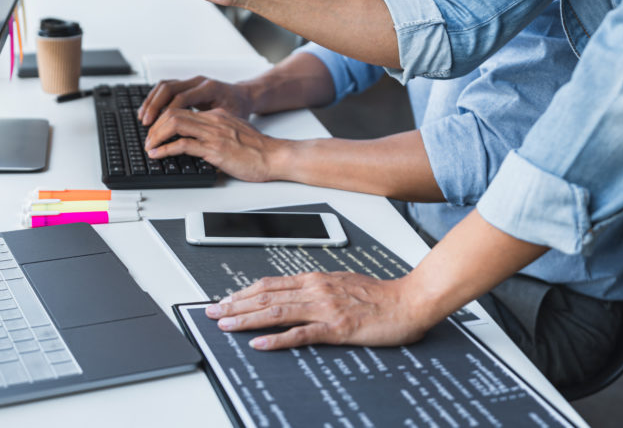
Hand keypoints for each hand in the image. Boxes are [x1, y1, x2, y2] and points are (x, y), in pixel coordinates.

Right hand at [138, 76, 252, 125]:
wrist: (245, 96)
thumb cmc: (239, 110)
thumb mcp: (230, 120)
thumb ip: (212, 127)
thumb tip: (197, 143)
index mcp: (210, 89)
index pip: (181, 99)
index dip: (167, 115)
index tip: (158, 129)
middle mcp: (199, 81)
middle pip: (168, 89)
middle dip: (154, 107)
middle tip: (146, 124)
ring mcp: (192, 81)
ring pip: (164, 86)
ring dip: (151, 102)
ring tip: (143, 118)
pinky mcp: (187, 84)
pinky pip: (166, 87)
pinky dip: (155, 98)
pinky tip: (149, 111)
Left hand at [144, 107, 282, 181]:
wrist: (275, 156)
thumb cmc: (259, 150)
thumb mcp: (234, 135)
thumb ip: (217, 135)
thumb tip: (200, 146)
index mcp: (217, 116)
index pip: (182, 110)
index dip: (164, 119)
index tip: (155, 130)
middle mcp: (213, 120)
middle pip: (173, 112)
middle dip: (155, 125)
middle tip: (148, 138)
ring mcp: (213, 134)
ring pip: (174, 124)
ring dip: (156, 136)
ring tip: (149, 146)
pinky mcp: (214, 149)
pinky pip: (183, 145)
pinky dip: (165, 150)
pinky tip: (158, 155)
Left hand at [204, 273, 432, 349]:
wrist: (410, 300)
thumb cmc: (379, 295)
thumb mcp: (341, 284)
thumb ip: (316, 288)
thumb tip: (292, 294)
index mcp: (315, 279)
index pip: (270, 284)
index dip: (243, 292)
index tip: (224, 300)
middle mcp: (315, 289)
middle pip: (265, 296)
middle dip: (235, 305)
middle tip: (212, 313)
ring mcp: (325, 308)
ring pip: (276, 311)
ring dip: (247, 319)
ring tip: (225, 325)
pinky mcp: (337, 328)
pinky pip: (301, 334)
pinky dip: (277, 339)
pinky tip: (259, 344)